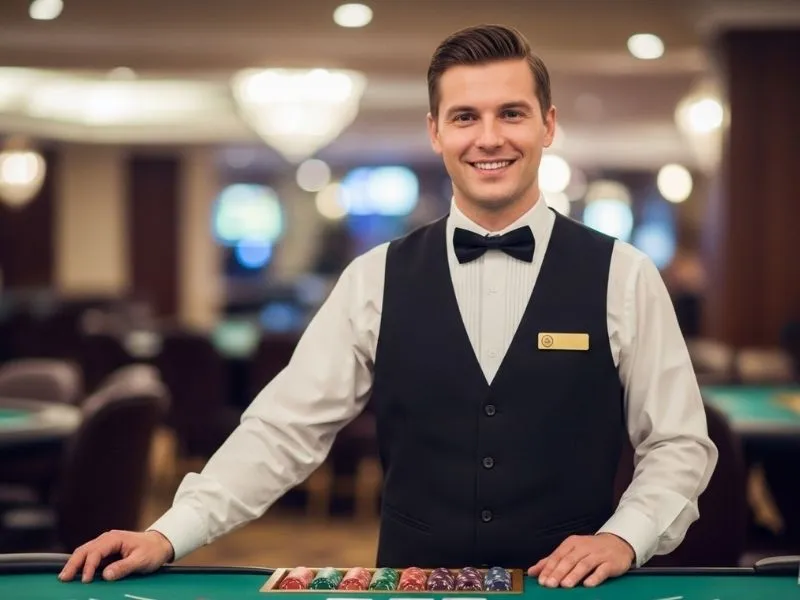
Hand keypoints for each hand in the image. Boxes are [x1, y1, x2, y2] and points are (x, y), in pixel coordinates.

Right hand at [59, 530, 173, 582]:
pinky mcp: (106, 550)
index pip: (96, 552)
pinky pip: (90, 556)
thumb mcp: (141, 560)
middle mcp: (107, 539)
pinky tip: (75, 572)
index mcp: (115, 539)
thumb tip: (106, 575)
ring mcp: (105, 544)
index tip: (86, 581)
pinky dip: (81, 563)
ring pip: (84, 552)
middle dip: (73, 564)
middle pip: (84, 550)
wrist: (160, 544)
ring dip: (74, 563)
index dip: (89, 566)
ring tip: (64, 577)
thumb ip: (124, 567)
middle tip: (63, 579)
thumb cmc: (152, 551)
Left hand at [528, 533, 633, 587]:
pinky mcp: (611, 563)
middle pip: (569, 560)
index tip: (542, 580)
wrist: (617, 543)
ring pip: (584, 564)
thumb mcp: (570, 551)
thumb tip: (532, 572)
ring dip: (574, 575)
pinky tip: (588, 584)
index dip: (549, 568)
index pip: (558, 556)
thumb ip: (551, 561)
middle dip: (558, 572)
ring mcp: (598, 554)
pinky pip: (602, 570)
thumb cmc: (589, 549)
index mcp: (572, 543)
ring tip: (565, 585)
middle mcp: (584, 547)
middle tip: (550, 584)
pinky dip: (595, 577)